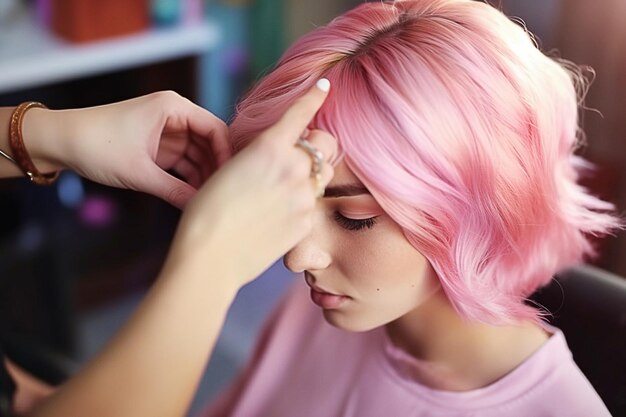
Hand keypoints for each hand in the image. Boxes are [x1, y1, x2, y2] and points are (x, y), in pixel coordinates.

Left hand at [25, 91, 229, 208]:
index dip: (227, 154)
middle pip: (210, 142)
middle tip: (224, 194)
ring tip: (210, 199)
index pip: (215, 128)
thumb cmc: (97, 146)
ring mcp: (167, 132)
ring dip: (203, 175)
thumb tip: (201, 210)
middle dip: (217, 167)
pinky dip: (189, 178)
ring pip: (198, 154)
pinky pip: (183, 162)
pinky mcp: (158, 147)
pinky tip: (195, 196)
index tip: (231, 180)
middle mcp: (174, 116)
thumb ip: (174, 191)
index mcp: (173, 108)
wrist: (60, 142)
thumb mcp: (139, 172)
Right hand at [167, 80, 336, 287]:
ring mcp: (304, 197)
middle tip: (298, 155)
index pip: (302, 113)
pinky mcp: (306, 223)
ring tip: (286, 188)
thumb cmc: (207, 212)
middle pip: (326, 143)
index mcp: (270, 147)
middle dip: (316, 145)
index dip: (314, 96)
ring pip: (324, 175)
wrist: (211, 256)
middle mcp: (294, 168)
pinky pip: (314, 205)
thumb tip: (278, 154)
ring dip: (312, 174)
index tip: (325, 87)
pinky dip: (301, 205)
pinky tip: (276, 216)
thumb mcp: (228, 169)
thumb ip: (261, 156)